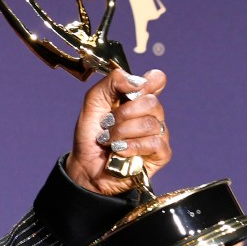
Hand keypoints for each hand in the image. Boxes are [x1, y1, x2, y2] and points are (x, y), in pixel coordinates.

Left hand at [65, 68, 170, 194]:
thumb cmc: (91, 134)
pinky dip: (132, 147)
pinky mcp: (161, 154)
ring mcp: (158, 133)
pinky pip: (154, 143)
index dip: (148, 82)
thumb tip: (137, 81)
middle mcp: (152, 114)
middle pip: (151, 102)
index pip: (157, 80)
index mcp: (138, 98)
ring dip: (122, 133)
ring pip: (150, 124)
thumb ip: (111, 83)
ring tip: (109, 141)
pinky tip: (120, 151)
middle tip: (108, 124)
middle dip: (123, 114)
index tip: (131, 92)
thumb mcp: (93, 102)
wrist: (85, 165)